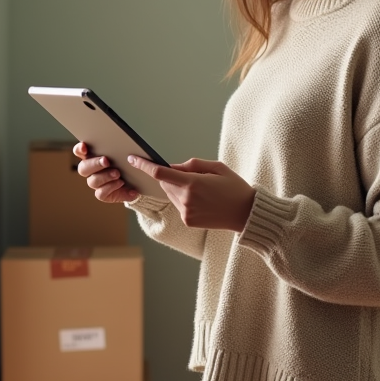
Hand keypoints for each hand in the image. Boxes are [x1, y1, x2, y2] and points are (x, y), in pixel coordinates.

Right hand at [73, 142, 139, 203]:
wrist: (136, 183)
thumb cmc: (129, 166)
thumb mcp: (126, 156)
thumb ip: (122, 151)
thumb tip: (126, 153)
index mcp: (93, 157)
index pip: (80, 152)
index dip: (79, 149)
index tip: (84, 146)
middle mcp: (91, 171)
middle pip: (83, 168)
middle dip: (94, 163)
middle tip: (106, 160)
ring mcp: (96, 183)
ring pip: (92, 181)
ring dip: (105, 176)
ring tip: (117, 173)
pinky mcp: (102, 194)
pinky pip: (100, 193)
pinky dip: (111, 187)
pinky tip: (121, 183)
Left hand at [126, 156, 255, 231]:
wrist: (246, 213)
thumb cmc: (234, 187)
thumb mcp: (217, 167)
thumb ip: (192, 165)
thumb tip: (173, 166)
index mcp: (193, 183)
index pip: (160, 173)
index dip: (144, 165)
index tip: (133, 159)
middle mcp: (186, 199)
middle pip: (164, 183)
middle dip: (169, 176)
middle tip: (190, 175)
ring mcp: (186, 212)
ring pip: (170, 194)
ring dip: (176, 188)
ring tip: (200, 189)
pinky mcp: (187, 221)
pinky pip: (178, 205)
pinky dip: (183, 199)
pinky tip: (202, 200)